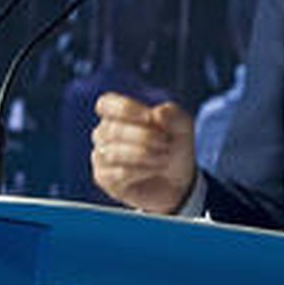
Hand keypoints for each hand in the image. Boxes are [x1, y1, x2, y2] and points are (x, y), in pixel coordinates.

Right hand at [91, 92, 196, 213]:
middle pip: (114, 130)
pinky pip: (120, 173)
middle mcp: (103, 133)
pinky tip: (155, 170)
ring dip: (145, 155)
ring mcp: (101, 156)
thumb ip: (173, 115)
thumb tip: (157, 113)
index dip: (125, 109)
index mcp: (117, 113)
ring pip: (115, 153)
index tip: (149, 117)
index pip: (106, 104)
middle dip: (144, 136)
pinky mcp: (104, 178)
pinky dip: (143, 171)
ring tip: (165, 158)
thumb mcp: (182, 126)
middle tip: (166, 143)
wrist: (177, 180)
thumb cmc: (173, 145)